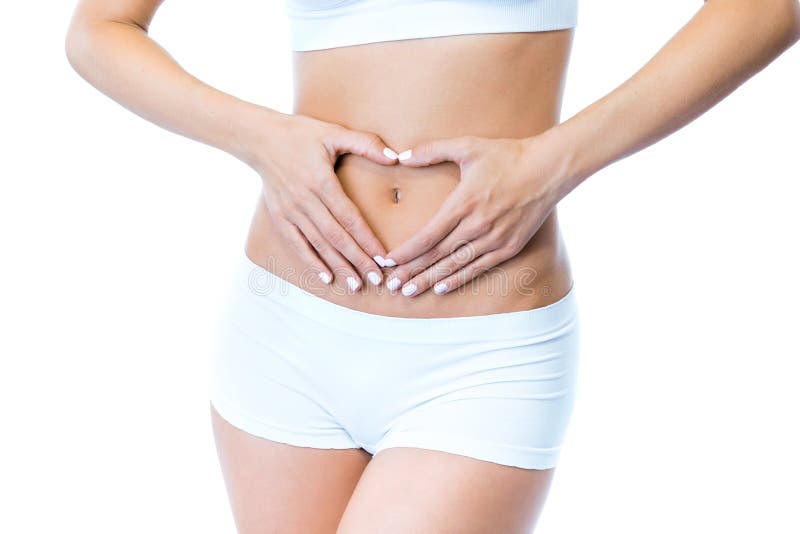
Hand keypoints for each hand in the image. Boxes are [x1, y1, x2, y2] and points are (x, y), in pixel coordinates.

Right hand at [246, 110, 400, 290]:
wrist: (259, 139)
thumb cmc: (301, 134)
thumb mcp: (334, 132)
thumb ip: (366, 144)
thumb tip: (395, 156)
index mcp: (321, 182)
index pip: (349, 217)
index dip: (367, 239)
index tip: (384, 257)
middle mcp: (305, 201)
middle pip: (336, 237)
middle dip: (358, 260)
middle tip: (377, 279)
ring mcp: (291, 211)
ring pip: (319, 244)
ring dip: (338, 266)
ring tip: (356, 284)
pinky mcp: (280, 217)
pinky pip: (297, 244)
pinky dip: (311, 262)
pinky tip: (326, 276)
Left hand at [383, 128, 572, 296]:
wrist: (549, 168)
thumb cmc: (507, 155)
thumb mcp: (467, 146)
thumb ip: (432, 151)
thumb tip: (401, 156)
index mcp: (464, 203)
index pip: (427, 236)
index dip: (406, 252)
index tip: (388, 261)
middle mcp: (477, 226)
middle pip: (437, 256)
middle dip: (412, 272)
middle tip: (393, 285)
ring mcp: (495, 239)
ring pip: (456, 266)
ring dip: (431, 280)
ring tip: (410, 292)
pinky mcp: (509, 247)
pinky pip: (479, 268)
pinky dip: (459, 279)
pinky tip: (442, 288)